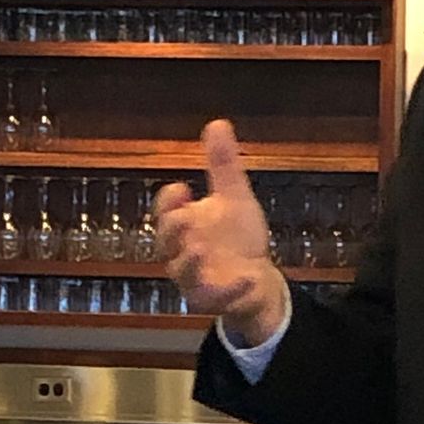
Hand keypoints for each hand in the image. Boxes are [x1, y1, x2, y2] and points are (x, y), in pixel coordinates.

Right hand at [155, 121, 289, 344]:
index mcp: (184, 225)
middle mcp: (182, 252)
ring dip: (190, 261)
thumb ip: (223, 166)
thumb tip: (217, 123)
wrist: (257, 279)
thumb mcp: (233, 197)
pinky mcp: (214, 300)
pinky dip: (232, 290)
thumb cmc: (236, 238)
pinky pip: (218, 298)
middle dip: (173, 229)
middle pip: (167, 242)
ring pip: (183, 273)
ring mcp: (196, 279)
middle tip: (186, 217)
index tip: (183, 189)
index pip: (166, 211)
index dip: (170, 201)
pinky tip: (251, 277)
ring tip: (201, 248)